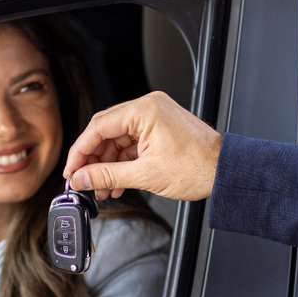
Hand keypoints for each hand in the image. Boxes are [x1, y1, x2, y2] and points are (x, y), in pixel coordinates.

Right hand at [63, 91, 221, 201]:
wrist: (226, 171)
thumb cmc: (198, 168)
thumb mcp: (145, 175)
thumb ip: (107, 176)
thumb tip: (81, 178)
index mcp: (144, 111)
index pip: (98, 127)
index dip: (80, 151)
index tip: (71, 171)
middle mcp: (149, 108)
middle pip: (106, 131)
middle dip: (93, 160)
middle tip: (84, 181)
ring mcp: (155, 117)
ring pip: (118, 139)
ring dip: (108, 164)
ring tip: (103, 188)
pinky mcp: (160, 128)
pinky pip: (133, 142)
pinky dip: (123, 162)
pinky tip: (117, 182)